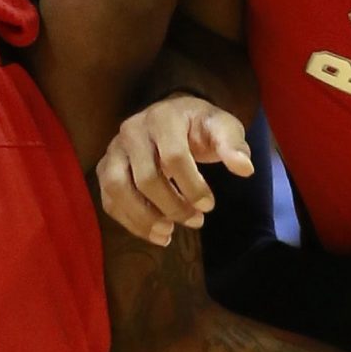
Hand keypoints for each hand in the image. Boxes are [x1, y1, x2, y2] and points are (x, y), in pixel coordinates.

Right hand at [97, 95, 253, 245]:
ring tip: (168, 234)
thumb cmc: (199, 125)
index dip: (192, 186)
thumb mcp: (222, 128)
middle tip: (196, 221)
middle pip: (146, 178)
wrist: (172, 117)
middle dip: (173, 206)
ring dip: (143, 218)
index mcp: (162, 118)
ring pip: (118, 189)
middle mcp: (132, 130)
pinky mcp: (105, 166)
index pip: (173, 157)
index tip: (210, 205)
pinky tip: (155, 233)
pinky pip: (109, 199)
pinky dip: (129, 221)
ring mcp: (114, 149)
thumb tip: (245, 169)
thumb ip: (234, 145)